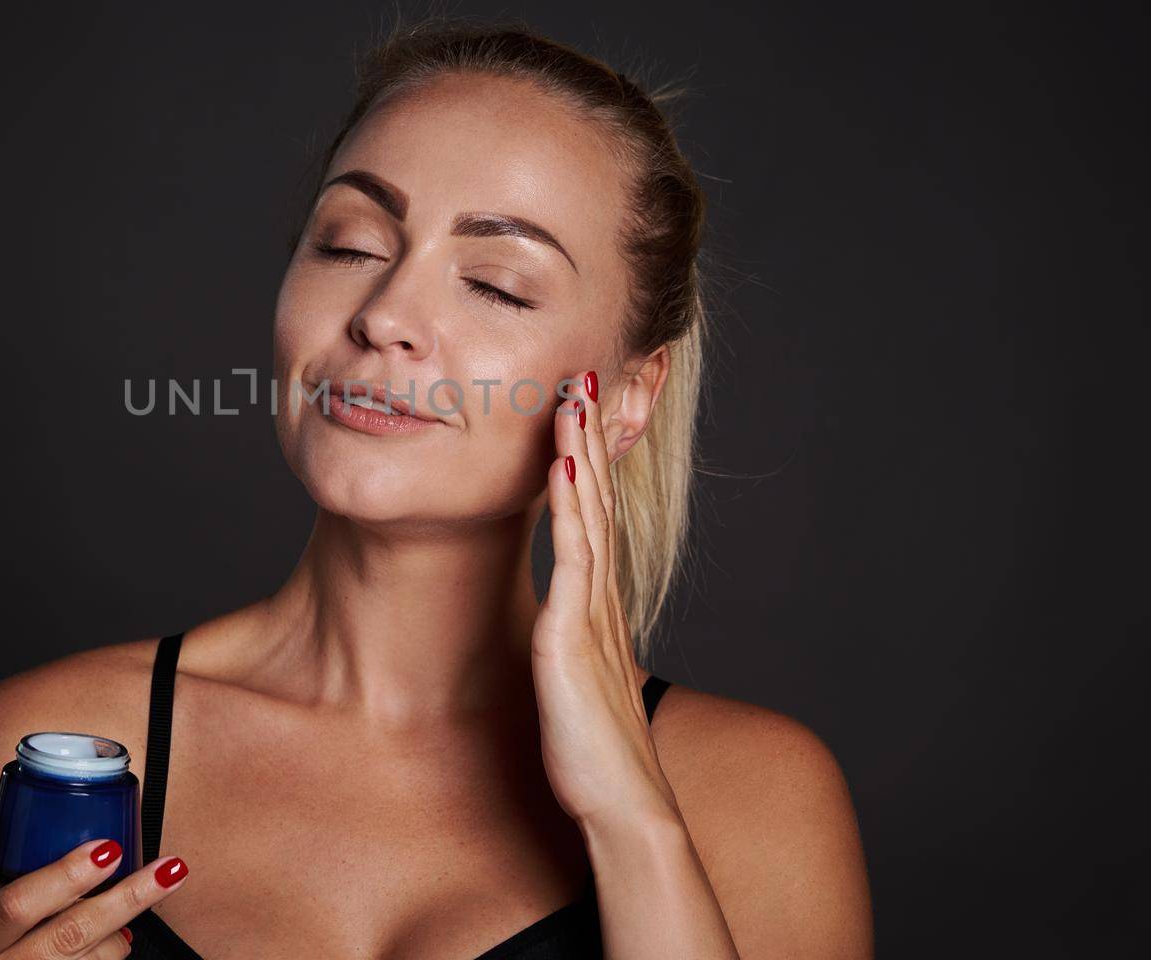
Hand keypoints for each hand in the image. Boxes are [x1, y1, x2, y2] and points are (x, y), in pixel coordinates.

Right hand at [0, 839, 188, 959]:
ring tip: (133, 910)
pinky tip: (118, 940)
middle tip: (167, 870)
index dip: (63, 877)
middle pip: (69, 935)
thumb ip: (15, 897)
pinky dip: (110, 953)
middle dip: (125, 899)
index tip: (108, 849)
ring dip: (121, 934)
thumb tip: (81, 851)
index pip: (15, 905)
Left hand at [532, 369, 682, 835]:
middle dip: (589, 438)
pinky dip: (574, 510)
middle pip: (599, 502)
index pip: (595, 519)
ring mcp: (592, 615)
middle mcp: (600, 601)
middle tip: (583, 377)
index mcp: (598, 608)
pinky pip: (574, 560)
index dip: (588, 463)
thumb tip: (560, 628)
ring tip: (575, 398)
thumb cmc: (595, 754)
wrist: (623, 806)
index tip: (577, 413)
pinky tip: (567, 469)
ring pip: (591, 516)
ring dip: (583, 454)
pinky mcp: (575, 638)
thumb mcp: (578, 683)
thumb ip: (573, 646)